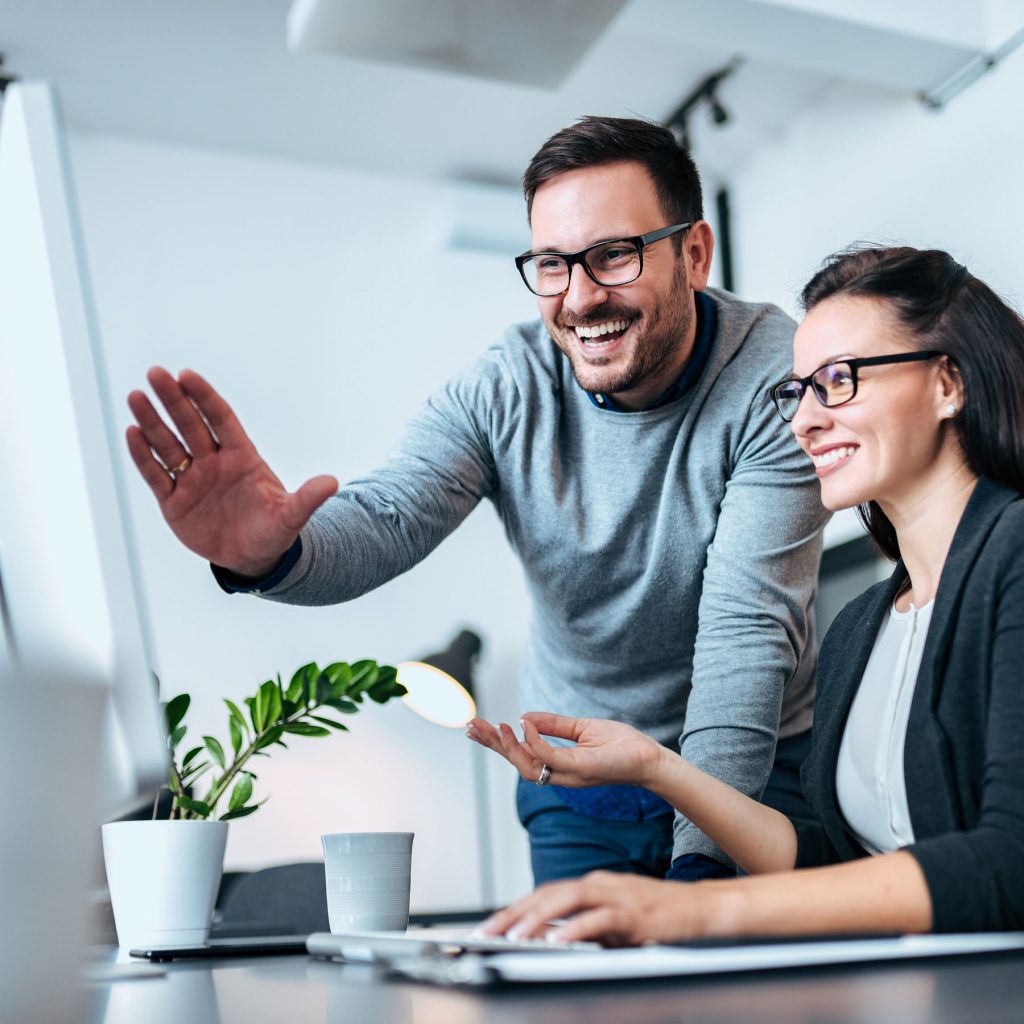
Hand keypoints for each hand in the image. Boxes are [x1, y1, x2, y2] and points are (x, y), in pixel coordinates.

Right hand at [126, 367, 337, 576]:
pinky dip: (143, 455)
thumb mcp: (291, 516)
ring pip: (168, 445)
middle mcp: (213, 462)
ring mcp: (192, 480)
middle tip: (155, 373)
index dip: (204, 397)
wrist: (253, 558)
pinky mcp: (173, 501)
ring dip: (151, 422)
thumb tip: (333, 483)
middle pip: (190, 424)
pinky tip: (131, 433)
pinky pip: (155, 474)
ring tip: (135, 397)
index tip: (187, 375)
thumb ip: (307, 498)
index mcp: (242, 457)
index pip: (221, 419)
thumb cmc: (273, 530)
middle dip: (173, 400)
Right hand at [466, 712, 666, 788]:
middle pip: (517, 763)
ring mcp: (569, 774)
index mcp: (558, 764)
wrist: (649, 758)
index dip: (498, 743)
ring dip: (508, 747)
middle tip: (471, 728)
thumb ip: (554, 725)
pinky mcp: (581, 769)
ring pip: (528, 766)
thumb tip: (525, 717)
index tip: (478, 727)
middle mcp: (559, 774)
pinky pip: (550, 758)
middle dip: (493, 746)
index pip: (521, 755)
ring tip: (493, 728)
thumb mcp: (583, 728)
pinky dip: (534, 742)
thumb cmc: (621, 744)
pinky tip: (523, 726)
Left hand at [479, 871, 729, 946]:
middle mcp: (600, 884)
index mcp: (593, 885)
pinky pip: (598, 920)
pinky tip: (558, 943)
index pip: (545, 894)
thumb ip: (585, 925)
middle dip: (514, 913)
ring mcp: (616, 896)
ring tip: (514, 937)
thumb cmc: (658, 916)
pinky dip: (576, 930)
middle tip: (487, 932)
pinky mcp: (633, 914)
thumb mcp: (614, 922)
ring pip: (567, 901)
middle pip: (548, 894)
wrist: (701, 909)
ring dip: (538, 919)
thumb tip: (551, 940)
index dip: (515, 909)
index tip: (490, 927)